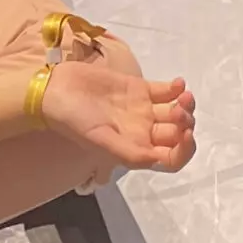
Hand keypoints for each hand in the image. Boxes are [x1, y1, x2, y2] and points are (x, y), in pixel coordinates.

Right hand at [35, 56, 197, 172]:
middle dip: (186, 124)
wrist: (57, 90)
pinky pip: (166, 91)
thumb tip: (157, 159)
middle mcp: (142, 132)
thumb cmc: (75, 120)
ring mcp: (142, 110)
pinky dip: (177, 88)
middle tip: (180, 110)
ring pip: (175, 112)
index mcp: (135, 150)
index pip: (170, 158)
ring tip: (183, 95)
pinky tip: (177, 83)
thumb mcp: (99, 141)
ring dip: (186, 105)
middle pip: (177, 134)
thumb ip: (128, 152)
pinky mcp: (139, 89)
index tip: (186, 134)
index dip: (184, 151)